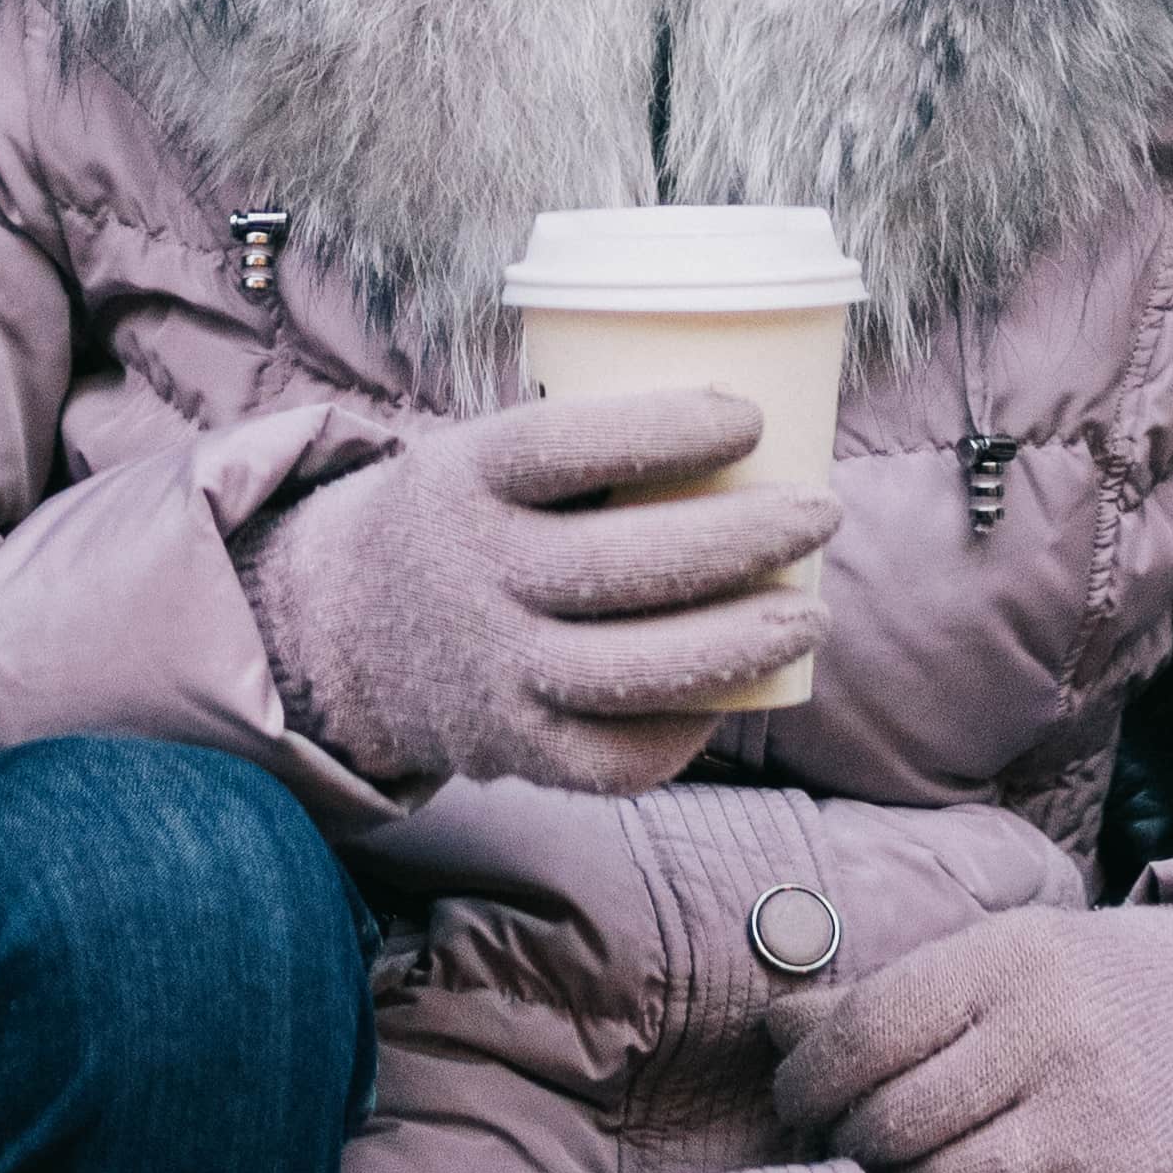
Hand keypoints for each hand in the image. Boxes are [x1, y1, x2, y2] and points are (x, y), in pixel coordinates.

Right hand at [237, 390, 831, 797]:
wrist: (349, 632)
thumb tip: (759, 420)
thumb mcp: (484, 454)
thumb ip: (586, 445)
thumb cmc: (473, 517)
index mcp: (462, 480)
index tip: (750, 415)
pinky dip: (688, 726)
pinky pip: (616, 757)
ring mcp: (492, 673)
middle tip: (823, 511)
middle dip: (745, 538)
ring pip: (633, 671)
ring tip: (814, 612)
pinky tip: (740, 689)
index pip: (562, 447)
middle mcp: (472, 577)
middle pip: (622, 564)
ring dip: (742, 641)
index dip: (664, 430)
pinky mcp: (515, 751)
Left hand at [764, 897, 1172, 1172]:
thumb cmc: (1086, 984)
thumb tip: (774, 1030)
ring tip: (895, 1168)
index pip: (867, 1032)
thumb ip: (884, 997)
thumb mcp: (992, 958)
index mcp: (1004, 962)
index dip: (808, 1078)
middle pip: (895, 1119)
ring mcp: (1090, 1119)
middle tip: (838, 1142)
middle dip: (846, 1140)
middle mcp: (1048, 1036)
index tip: (792, 1099)